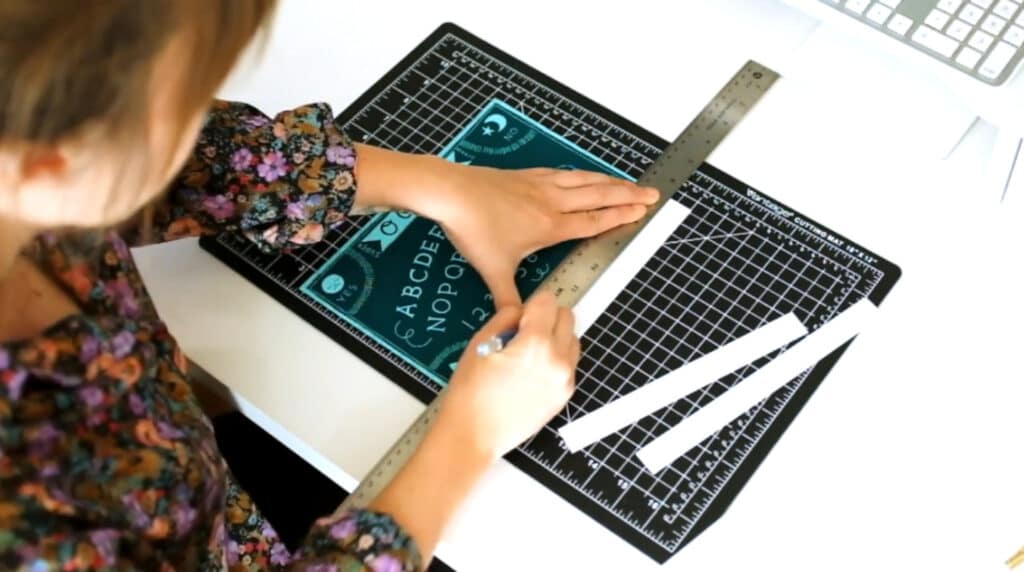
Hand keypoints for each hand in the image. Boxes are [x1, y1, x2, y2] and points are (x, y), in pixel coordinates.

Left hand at [429, 165, 658, 307]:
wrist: (451, 193)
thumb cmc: (474, 230)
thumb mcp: (493, 271)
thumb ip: (508, 300)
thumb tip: (515, 325)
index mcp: (550, 226)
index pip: (594, 221)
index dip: (621, 216)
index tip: (643, 211)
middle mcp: (551, 202)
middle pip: (598, 196)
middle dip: (628, 195)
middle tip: (651, 193)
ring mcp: (539, 185)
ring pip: (584, 181)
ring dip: (609, 181)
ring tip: (627, 183)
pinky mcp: (526, 175)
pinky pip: (563, 173)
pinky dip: (581, 174)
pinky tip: (583, 175)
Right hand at [439, 290, 578, 460]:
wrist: (474, 436)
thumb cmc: (470, 391)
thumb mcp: (480, 342)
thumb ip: (506, 318)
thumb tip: (522, 312)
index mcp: (536, 344)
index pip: (548, 302)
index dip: (531, 305)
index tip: (518, 318)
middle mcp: (558, 360)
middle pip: (567, 317)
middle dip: (547, 317)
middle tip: (522, 333)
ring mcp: (565, 380)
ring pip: (572, 340)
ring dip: (555, 338)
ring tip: (527, 355)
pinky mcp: (565, 396)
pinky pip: (569, 364)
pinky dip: (556, 359)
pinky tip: (531, 373)